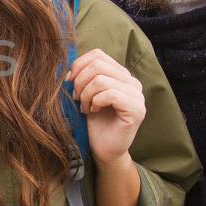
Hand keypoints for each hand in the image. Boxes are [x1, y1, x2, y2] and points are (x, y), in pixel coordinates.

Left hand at [65, 49, 145, 165]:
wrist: (104, 150)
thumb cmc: (94, 123)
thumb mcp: (85, 94)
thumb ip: (83, 77)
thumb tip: (68, 66)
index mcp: (121, 75)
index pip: (98, 54)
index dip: (79, 65)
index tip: (69, 83)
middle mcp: (133, 82)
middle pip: (98, 65)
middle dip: (80, 81)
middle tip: (76, 98)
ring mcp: (137, 95)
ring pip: (101, 79)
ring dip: (86, 94)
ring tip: (84, 107)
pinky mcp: (136, 110)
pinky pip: (110, 94)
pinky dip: (95, 102)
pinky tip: (93, 111)